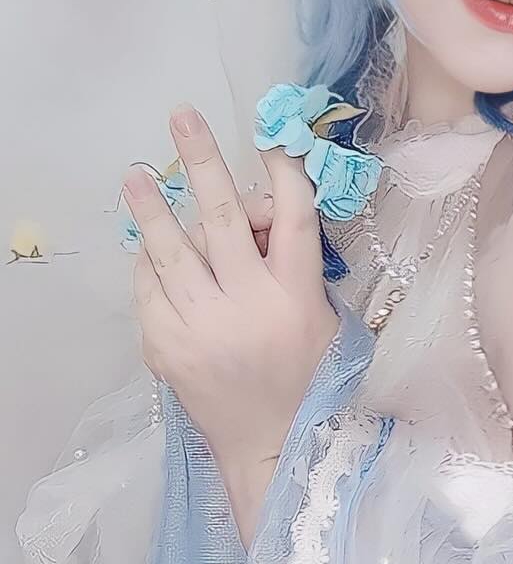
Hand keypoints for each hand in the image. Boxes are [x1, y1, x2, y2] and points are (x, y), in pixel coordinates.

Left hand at [123, 103, 338, 478]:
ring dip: (153, 208)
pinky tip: (148, 248)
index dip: (282, 173)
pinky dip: (150, 264)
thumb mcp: (323, 319)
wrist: (271, 445)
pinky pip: (150, 289)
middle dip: (202, 162)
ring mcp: (201, 327)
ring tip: (138, 175)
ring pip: (172, 251)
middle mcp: (248, 307)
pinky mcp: (166, 347)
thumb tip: (257, 213)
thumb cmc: (307, 378)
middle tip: (182, 117)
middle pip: (222, 217)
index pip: (294, 218)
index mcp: (297, 298)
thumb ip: (293, 266)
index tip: (269, 140)